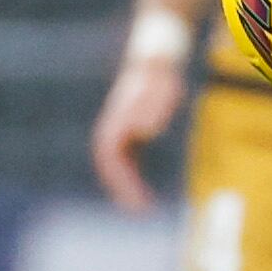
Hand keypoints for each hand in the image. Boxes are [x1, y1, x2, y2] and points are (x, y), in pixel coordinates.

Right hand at [91, 55, 184, 210]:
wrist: (155, 60)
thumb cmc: (158, 76)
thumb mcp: (160, 89)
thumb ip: (152, 107)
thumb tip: (145, 130)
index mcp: (116, 123)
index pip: (111, 159)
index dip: (121, 182)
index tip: (136, 198)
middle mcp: (113, 129)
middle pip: (111, 166)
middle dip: (123, 190)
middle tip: (140, 211)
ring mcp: (120, 131)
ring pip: (117, 166)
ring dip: (126, 186)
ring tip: (142, 207)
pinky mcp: (130, 132)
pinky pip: (128, 160)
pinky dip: (132, 176)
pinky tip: (144, 191)